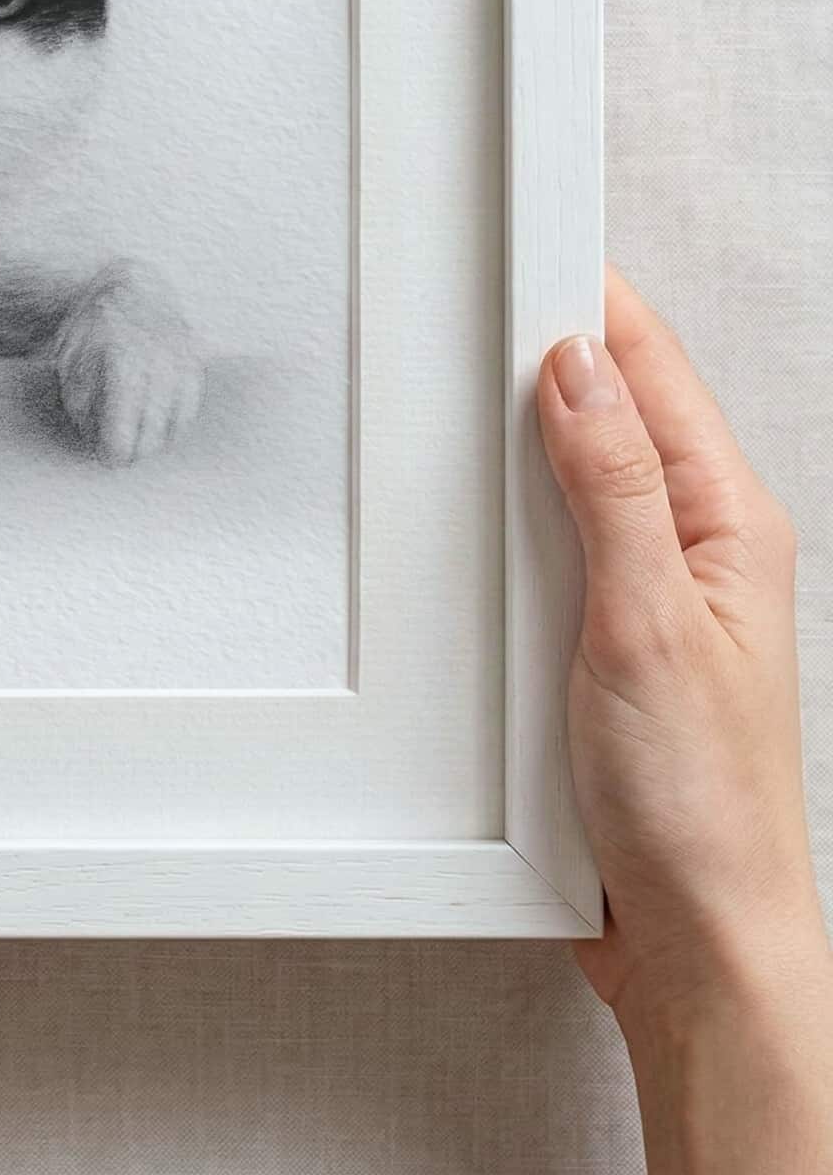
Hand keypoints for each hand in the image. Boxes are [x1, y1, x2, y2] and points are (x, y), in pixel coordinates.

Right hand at [540, 268, 831, 1170]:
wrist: (696, 944)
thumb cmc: (702, 807)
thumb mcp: (646, 625)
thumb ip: (612, 489)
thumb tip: (576, 370)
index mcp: (728, 524)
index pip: (652, 370)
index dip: (588, 300)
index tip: (525, 243)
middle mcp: (691, 547)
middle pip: (609, 409)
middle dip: (540, 353)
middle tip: (470, 297)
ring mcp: (643, 592)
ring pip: (569, 475)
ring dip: (516, 436)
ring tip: (460, 379)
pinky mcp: (597, 639)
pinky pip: (546, 543)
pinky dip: (503, 512)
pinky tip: (466, 506)